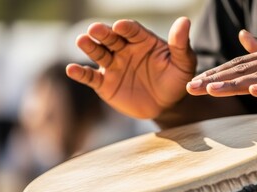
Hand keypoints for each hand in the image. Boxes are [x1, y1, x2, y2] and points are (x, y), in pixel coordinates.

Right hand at [66, 17, 195, 118]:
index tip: (121, 26)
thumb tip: (184, 21)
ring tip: (82, 40)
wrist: (167, 105)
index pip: (132, 31)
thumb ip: (181, 44)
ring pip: (99, 53)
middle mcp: (124, 49)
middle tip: (95, 29)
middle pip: (111, 38)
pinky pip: (91, 77)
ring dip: (89, 47)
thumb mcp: (183, 63)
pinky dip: (80, 74)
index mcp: (142, 40)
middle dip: (103, 33)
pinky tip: (72, 70)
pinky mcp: (105, 83)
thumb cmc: (176, 80)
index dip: (126, 28)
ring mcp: (113, 65)